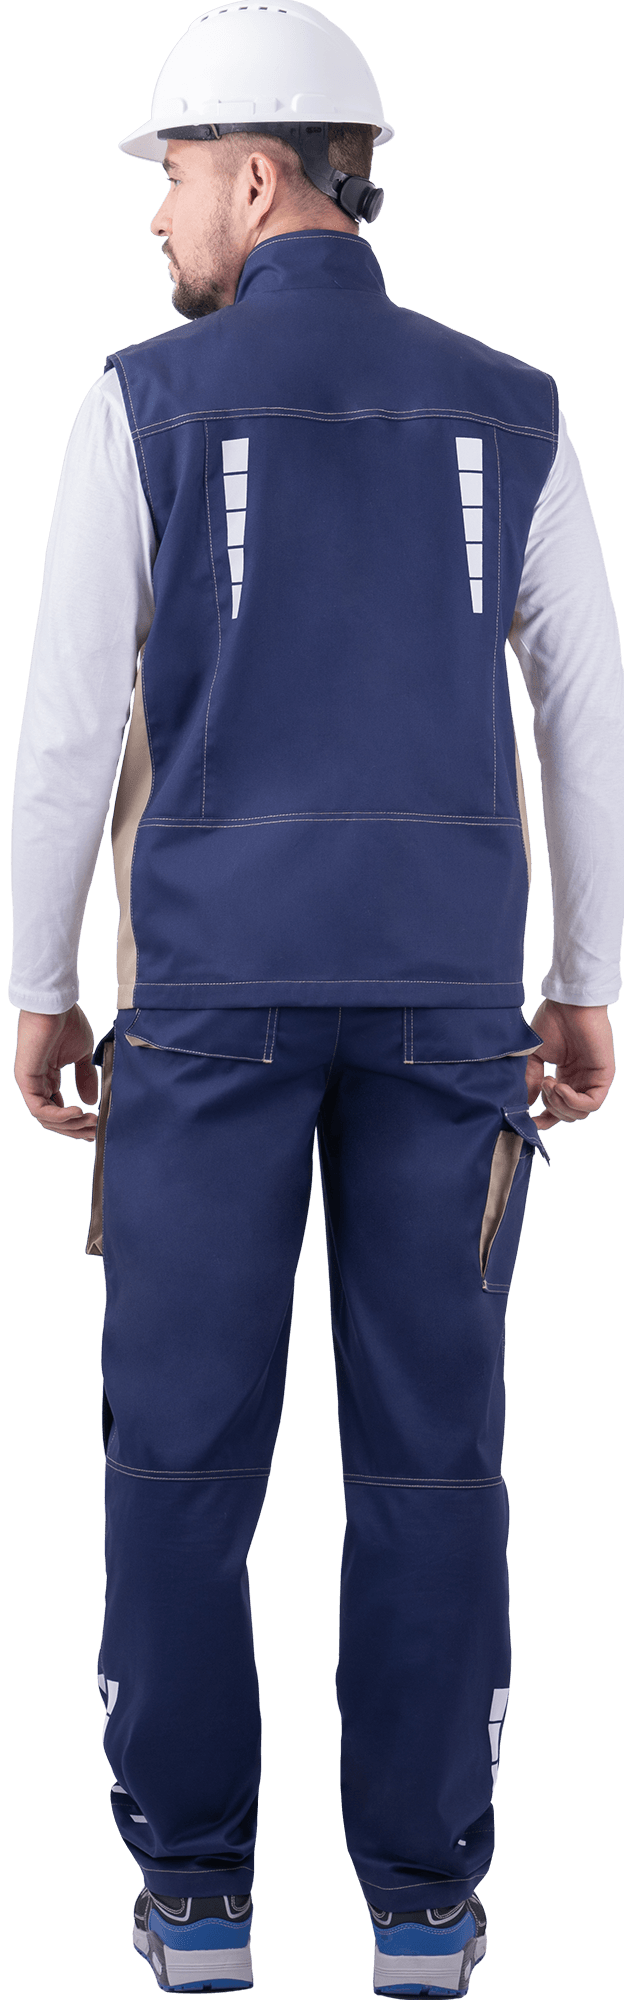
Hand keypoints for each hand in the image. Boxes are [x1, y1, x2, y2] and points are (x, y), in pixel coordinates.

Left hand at [13, 1004, 99, 1140]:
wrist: (56, 1005)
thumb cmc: (67, 1023)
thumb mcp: (83, 1055)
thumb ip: (86, 1078)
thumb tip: (90, 1101)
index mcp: (47, 1078)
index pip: (58, 1109)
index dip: (76, 1122)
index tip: (96, 1128)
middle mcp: (37, 1083)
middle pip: (53, 1119)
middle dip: (76, 1129)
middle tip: (96, 1133)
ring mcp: (30, 1083)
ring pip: (46, 1118)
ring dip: (71, 1124)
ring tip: (91, 1122)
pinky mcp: (26, 1081)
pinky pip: (40, 1109)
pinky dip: (60, 1115)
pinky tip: (78, 1112)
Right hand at [524, 999, 615, 1131]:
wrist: (569, 1004)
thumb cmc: (553, 1022)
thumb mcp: (534, 1056)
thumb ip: (530, 1080)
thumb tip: (525, 1105)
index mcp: (566, 1077)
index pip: (558, 1110)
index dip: (544, 1120)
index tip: (528, 1121)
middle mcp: (580, 1081)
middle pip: (568, 1115)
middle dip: (550, 1108)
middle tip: (541, 1086)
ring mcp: (593, 1080)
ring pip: (579, 1114)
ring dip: (560, 1104)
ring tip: (549, 1083)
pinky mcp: (604, 1077)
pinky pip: (592, 1104)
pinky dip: (573, 1101)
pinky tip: (560, 1086)